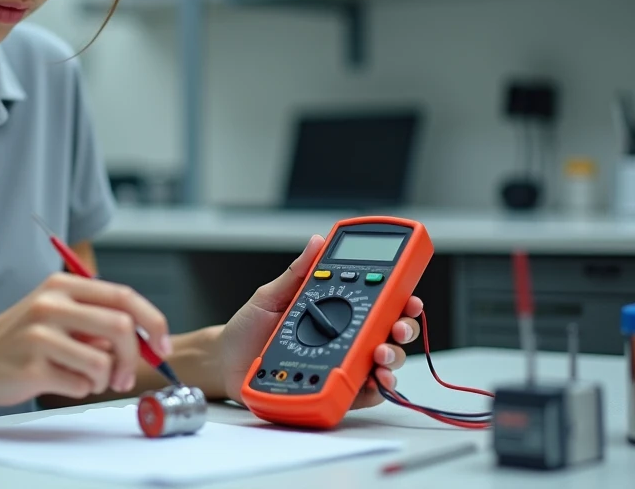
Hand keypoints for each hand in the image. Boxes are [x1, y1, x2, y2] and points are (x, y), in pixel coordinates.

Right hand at [0, 272, 171, 407]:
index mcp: (61, 284)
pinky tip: (59, 382)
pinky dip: (79, 389)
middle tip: (125, 377)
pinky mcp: (32, 366)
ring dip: (104, 379)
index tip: (163, 345)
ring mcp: (39, 334)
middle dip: (134, 358)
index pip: (124, 296)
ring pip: (103, 362)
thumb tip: (147, 339)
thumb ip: (96, 319)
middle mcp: (51, 303)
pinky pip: (80, 384)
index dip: (153, 321)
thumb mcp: (56, 314)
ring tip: (85, 379)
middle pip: (120, 328)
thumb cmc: (19, 341)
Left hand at [217, 234, 421, 408]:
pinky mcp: (332, 388)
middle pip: (387, 332)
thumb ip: (296, 272)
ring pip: (380, 362)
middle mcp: (343, 336)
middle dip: (402, 329)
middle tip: (397, 328)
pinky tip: (373, 382)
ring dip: (391, 359)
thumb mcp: (270, 294)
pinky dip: (373, 389)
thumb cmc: (248, 327)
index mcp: (333, 310)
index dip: (399, 299)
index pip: (375, 302)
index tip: (409, 295)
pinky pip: (362, 393)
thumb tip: (317, 241)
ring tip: (381, 356)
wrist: (225, 361)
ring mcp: (340, 363)